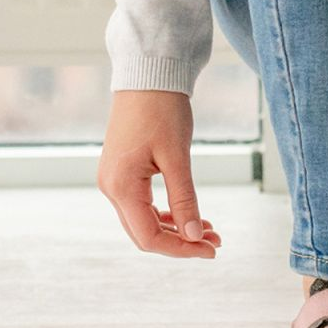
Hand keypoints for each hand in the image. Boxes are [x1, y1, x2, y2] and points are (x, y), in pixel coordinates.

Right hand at [99, 89, 222, 257]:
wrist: (147, 78)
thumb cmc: (162, 111)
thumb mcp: (178, 158)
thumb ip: (184, 199)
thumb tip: (194, 235)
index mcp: (121, 187)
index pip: (149, 237)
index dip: (181, 249)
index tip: (212, 249)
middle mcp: (111, 188)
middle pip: (145, 234)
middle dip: (181, 242)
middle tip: (216, 242)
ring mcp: (114, 181)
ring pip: (144, 221)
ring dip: (177, 229)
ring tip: (210, 231)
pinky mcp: (123, 173)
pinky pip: (143, 205)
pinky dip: (168, 214)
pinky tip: (193, 216)